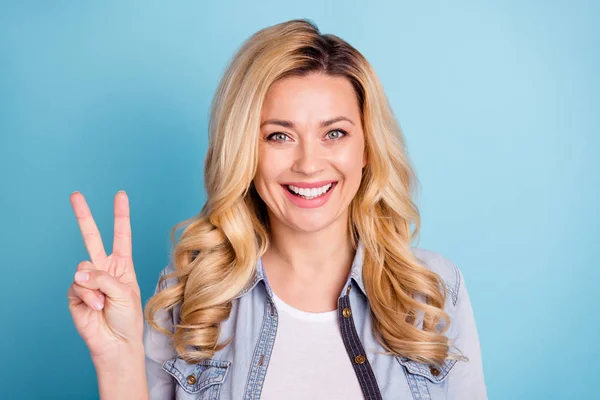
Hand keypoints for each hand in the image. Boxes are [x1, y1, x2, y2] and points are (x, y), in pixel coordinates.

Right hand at [67, 191, 143, 362]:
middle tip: (75, 195)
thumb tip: (78, 272)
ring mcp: (88, 280)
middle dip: (83, 215)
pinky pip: (77, 285)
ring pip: (84, 267)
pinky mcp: (75, 293)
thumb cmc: (127, 318)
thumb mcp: (125, 292)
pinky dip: (88, 296)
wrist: (116, 342)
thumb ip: (104, 277)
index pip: (121, 235)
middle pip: (92, 237)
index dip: (121, 215)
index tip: (120, 195)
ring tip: (104, 302)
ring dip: (95, 285)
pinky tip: (96, 307)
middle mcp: (104, 269)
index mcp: (122, 265)